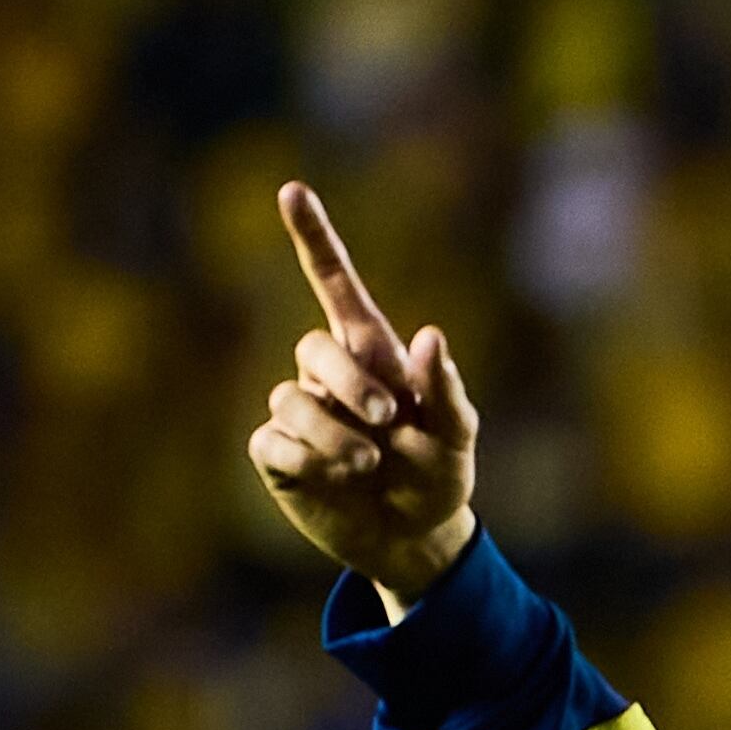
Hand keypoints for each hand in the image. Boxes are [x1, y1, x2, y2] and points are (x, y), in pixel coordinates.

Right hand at [243, 181, 479, 607]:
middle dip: (349, 383)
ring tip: (369, 464)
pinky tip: (337, 478)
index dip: (314, 240)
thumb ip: (445, 390)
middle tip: (388, 422)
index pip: (336, 287)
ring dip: (333, 434)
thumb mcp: (457, 438)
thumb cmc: (438, 477)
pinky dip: (308, 459)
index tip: (292, 191)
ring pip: (289, 399)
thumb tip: (429, 336)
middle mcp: (328, 377)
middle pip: (312, 347)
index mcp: (372, 356)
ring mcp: (299, 413)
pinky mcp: (277, 454)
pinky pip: (274, 441)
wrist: (415, 538)